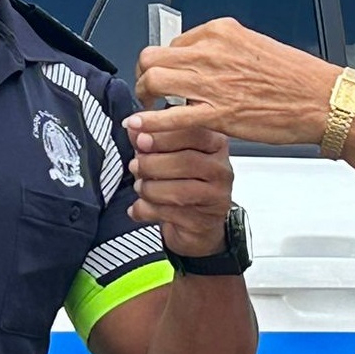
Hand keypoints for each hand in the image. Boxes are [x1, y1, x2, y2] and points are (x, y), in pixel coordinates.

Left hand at [126, 126, 233, 256]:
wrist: (198, 226)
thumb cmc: (183, 184)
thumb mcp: (165, 156)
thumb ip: (150, 140)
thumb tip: (133, 127)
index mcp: (214, 144)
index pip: (192, 132)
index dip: (162, 133)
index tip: (137, 133)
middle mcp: (220, 169)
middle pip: (186, 161)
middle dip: (152, 163)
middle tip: (135, 166)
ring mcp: (216, 196)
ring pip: (179, 190)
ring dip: (149, 188)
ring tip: (140, 187)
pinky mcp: (204, 221)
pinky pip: (171, 213)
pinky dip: (147, 209)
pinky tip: (140, 207)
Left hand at [131, 19, 336, 145]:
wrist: (322, 100)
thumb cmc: (298, 79)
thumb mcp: (256, 49)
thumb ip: (226, 53)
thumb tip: (206, 63)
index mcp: (221, 32)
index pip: (174, 42)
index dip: (165, 62)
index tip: (166, 75)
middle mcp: (212, 51)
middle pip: (153, 57)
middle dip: (145, 76)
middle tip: (148, 92)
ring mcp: (213, 81)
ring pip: (153, 80)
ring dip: (143, 96)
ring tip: (147, 109)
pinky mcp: (218, 112)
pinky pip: (169, 115)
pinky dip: (149, 122)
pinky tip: (139, 128)